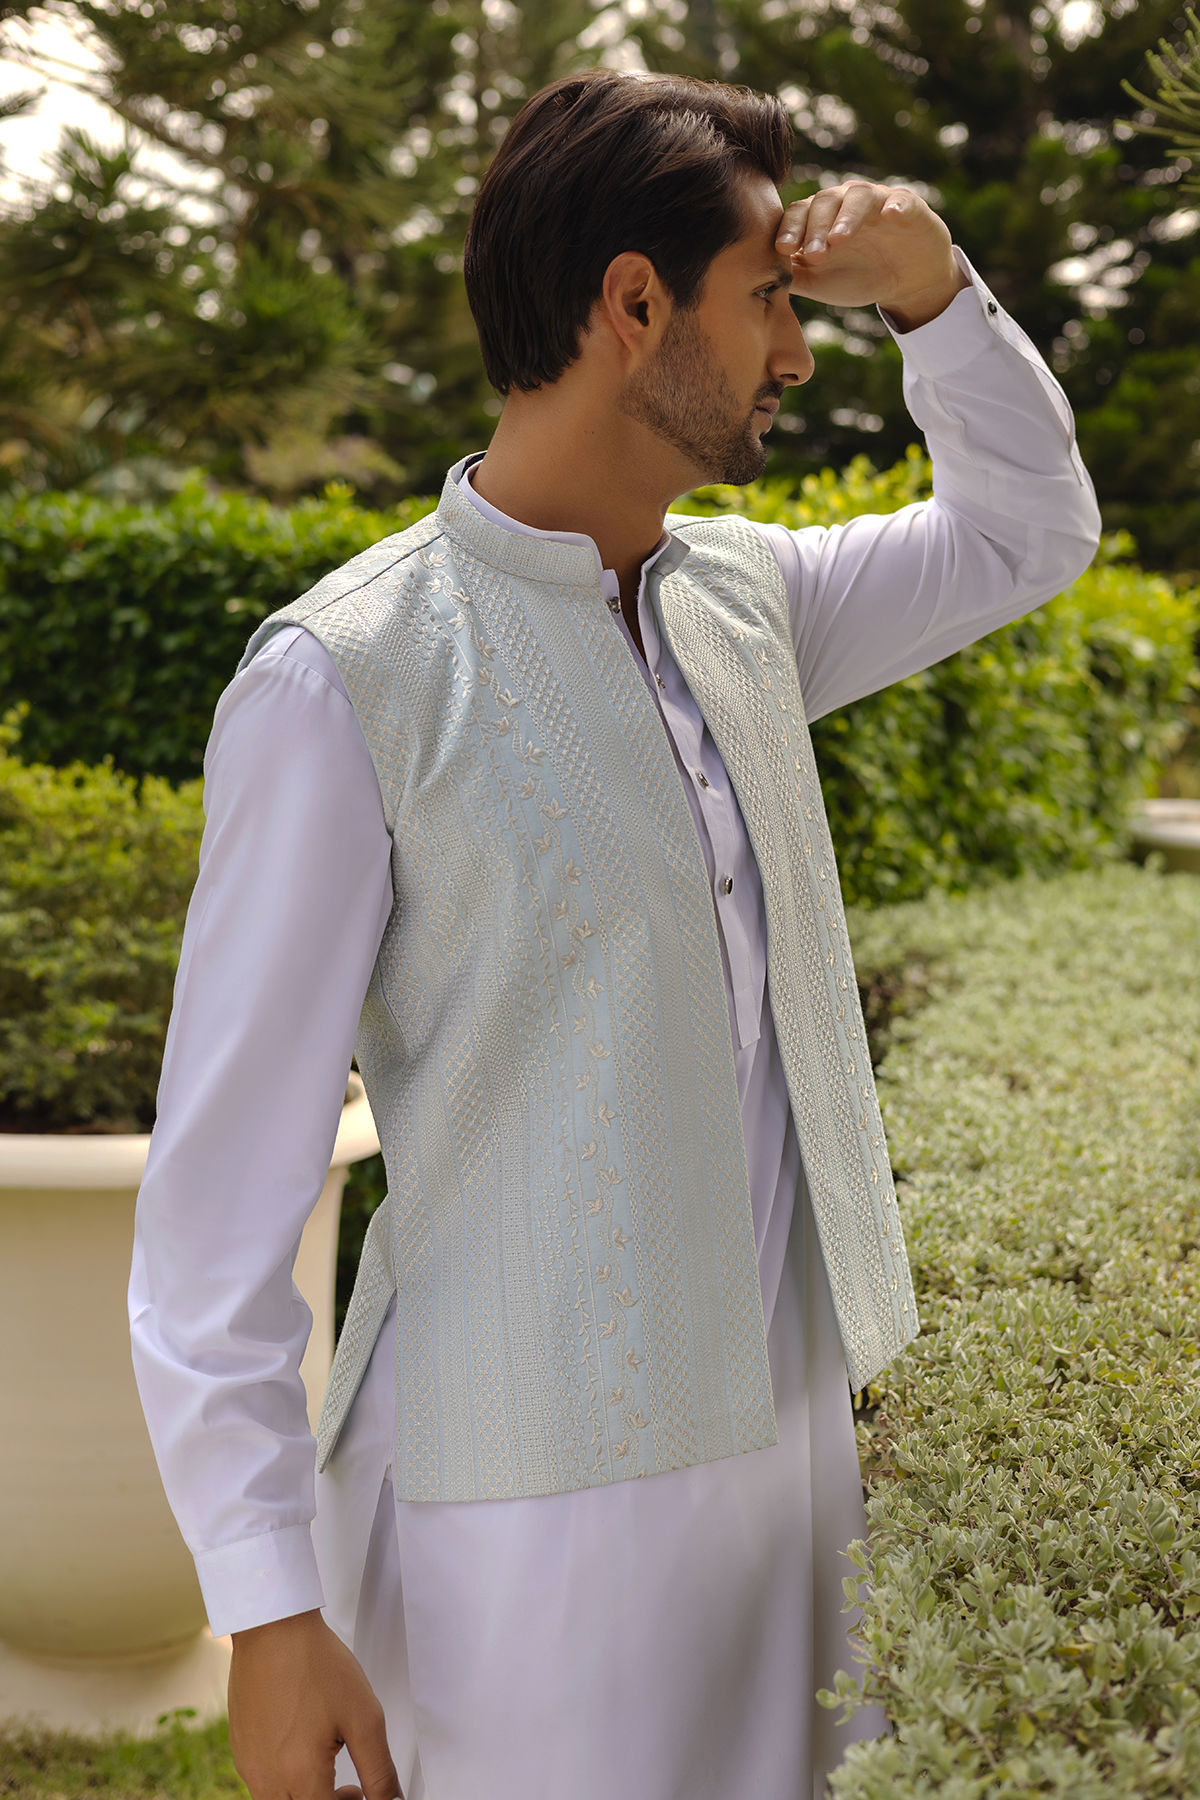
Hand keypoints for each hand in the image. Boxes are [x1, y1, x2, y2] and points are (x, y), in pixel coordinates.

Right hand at [227, 1608, 402, 1799]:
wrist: (274, 1629)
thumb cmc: (315, 1665)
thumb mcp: (364, 1719)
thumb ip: (379, 1770)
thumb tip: (390, 1799)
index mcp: (300, 1777)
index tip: (361, 1794)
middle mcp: (267, 1779)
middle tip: (350, 1788)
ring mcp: (249, 1766)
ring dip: (306, 1795)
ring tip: (326, 1762)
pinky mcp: (240, 1750)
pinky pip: (262, 1783)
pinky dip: (285, 1780)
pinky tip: (300, 1748)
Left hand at [775, 180, 969, 328]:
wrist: (905, 280)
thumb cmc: (857, 276)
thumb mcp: (821, 282)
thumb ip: (793, 276)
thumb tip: (757, 278)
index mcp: (820, 218)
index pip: (799, 214)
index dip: (789, 229)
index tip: (782, 250)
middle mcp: (844, 203)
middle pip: (824, 202)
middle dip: (815, 228)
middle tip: (813, 255)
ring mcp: (876, 202)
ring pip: (857, 197)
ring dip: (846, 217)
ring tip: (839, 240)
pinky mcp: (907, 207)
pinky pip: (900, 200)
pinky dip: (894, 206)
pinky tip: (889, 217)